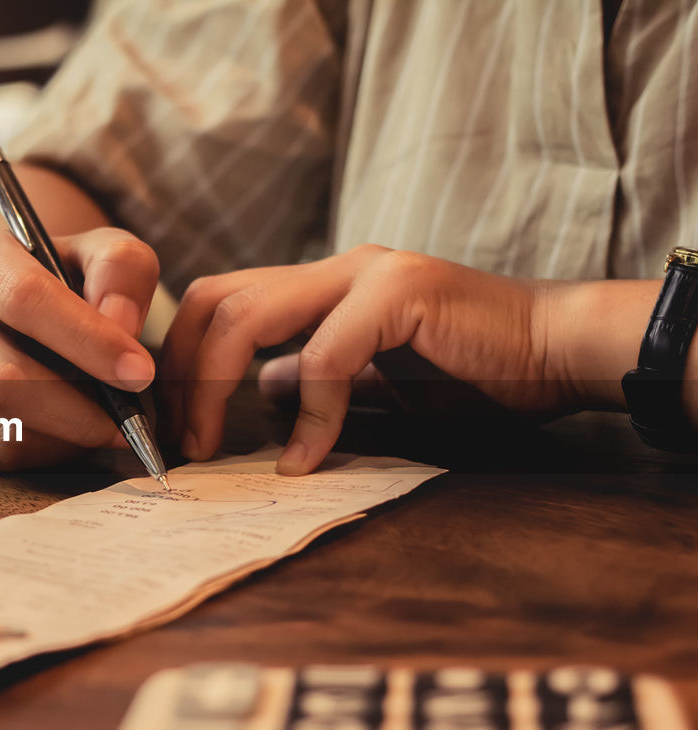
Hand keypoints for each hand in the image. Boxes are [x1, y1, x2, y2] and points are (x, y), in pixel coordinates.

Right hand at [0, 227, 159, 468]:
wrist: (3, 308)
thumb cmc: (60, 280)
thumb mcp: (100, 253)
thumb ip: (122, 270)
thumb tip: (120, 325)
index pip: (23, 299)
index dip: (87, 341)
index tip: (139, 372)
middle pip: (1, 378)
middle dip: (76, 408)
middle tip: (126, 419)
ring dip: (64, 436)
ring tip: (98, 420)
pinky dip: (43, 453)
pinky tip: (64, 429)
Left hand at [161, 244, 581, 474]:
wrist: (556, 352)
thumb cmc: (471, 371)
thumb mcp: (373, 379)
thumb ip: (315, 377)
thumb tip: (261, 396)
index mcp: (320, 284)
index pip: (220, 301)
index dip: (184, 359)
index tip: (173, 423)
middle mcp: (333, 269)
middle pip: (215, 299)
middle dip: (181, 371)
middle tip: (177, 438)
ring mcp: (365, 273)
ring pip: (249, 316)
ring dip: (214, 387)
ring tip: (211, 445)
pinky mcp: (398, 294)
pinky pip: (323, 357)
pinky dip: (306, 416)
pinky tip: (306, 461)